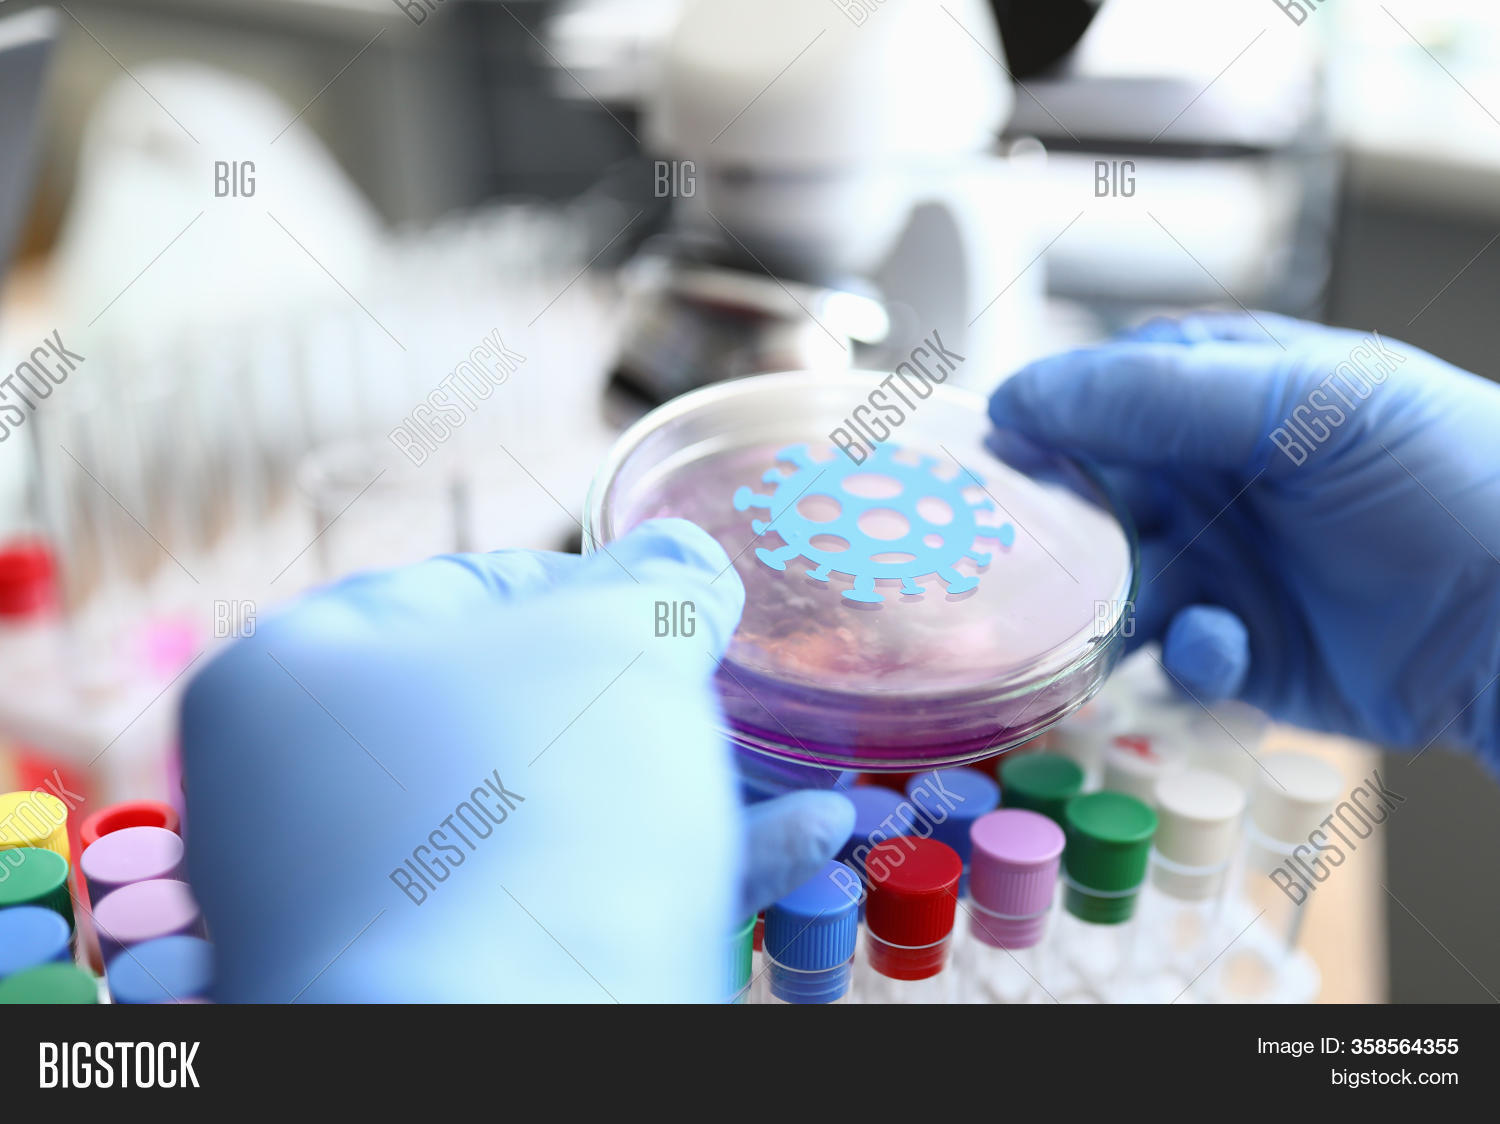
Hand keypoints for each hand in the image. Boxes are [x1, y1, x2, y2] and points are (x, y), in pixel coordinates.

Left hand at [180, 518, 852, 1001]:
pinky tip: (801, 843)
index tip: (678, 608)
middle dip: (647, 703)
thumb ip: (657, 587)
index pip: (464, 587)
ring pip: (555, 818)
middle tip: (725, 695)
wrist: (496, 1053)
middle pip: (511, 711)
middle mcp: (305, 795)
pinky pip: (569, 906)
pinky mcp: (440, 988)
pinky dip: (682, 871)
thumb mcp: (615, 647)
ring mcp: (370, 906)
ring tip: (803, 779)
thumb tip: (686, 567)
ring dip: (689, 792)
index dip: (595, 584)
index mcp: (296, 677)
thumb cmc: (533, 809)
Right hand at [989, 312, 1499, 764]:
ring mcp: (1227, 566)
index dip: (1052, 415)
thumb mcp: (1311, 405)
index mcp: (1234, 394)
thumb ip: (1161, 395)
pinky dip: (1186, 652)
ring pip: (1118, 581)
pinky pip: (1173, 653)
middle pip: (1098, 490)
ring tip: (1123, 606)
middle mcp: (1218, 478)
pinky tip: (1226, 646)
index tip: (1001, 445)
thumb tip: (1024, 396)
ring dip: (1110, 598)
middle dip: (1066, 517)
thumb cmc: (1450, 480)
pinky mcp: (1242, 652)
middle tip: (1028, 542)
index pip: (1110, 389)